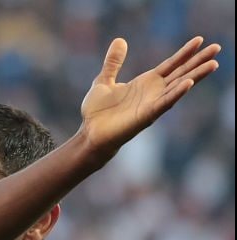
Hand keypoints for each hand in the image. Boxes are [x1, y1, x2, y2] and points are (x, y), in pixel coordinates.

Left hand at [79, 36, 219, 152]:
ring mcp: (151, 104)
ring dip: (195, 76)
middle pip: (181, 73)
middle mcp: (153, 92)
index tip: (199, 40)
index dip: (184, 53)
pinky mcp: (146, 116)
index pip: (170, 65)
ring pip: (178, 87)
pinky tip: (188, 83)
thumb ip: (113, 62)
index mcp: (145, 83)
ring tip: (213, 64)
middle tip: (217, 48)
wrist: (89, 133)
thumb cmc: (97, 112)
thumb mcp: (103, 81)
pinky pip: (164, 103)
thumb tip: (119, 40)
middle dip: (198, 61)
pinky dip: (176, 93)